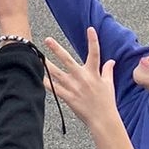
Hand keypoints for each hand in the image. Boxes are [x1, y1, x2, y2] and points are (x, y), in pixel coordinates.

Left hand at [43, 28, 132, 148]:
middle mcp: (82, 78)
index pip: (95, 53)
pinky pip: (54, 88)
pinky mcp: (68, 97)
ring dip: (46, 65)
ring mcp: (74, 87)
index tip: (90, 29)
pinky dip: (45, 82)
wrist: (103, 120)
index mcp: (94, 73)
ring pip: (57, 73)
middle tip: (47, 40)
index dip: (93, 41)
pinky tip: (37, 76)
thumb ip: (108, 71)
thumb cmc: (107, 102)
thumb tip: (111, 61)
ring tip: (36, 57)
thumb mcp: (109, 84)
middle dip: (57, 49)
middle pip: (68, 60)